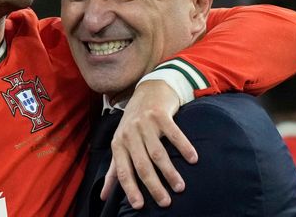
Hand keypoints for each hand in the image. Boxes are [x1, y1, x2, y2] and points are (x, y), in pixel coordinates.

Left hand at [102, 80, 197, 208]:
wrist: (149, 90)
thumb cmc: (134, 123)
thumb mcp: (120, 144)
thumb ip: (113, 170)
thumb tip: (102, 197)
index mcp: (118, 144)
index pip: (123, 171)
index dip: (130, 189)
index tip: (139, 206)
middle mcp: (129, 134)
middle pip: (142, 165)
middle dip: (154, 186)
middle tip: (166, 202)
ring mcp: (145, 123)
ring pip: (158, 153)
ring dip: (170, 172)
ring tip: (180, 187)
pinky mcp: (160, 114)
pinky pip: (174, 134)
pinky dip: (184, 147)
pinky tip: (193, 159)